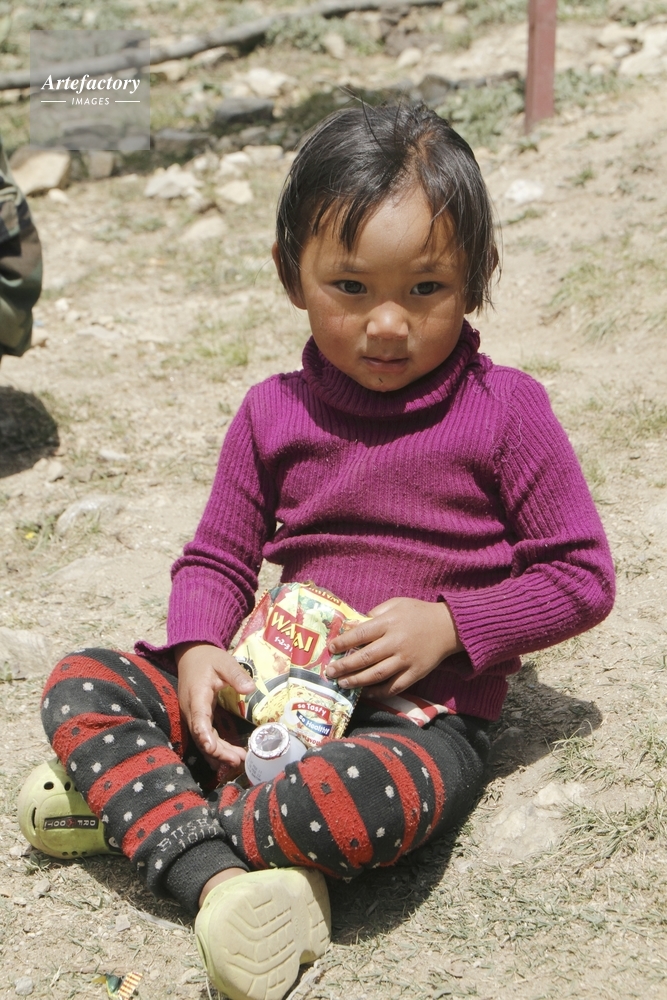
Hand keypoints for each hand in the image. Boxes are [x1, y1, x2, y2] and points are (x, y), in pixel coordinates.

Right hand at [175, 642, 254, 766]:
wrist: (191, 655)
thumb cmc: (208, 659)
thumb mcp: (224, 662)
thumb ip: (236, 675)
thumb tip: (251, 689)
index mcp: (197, 695)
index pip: (198, 718)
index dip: (204, 733)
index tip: (211, 747)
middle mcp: (191, 709)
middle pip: (201, 735)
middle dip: (217, 750)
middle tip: (237, 760)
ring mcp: (192, 714)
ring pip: (202, 739)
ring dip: (218, 752)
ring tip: (237, 761)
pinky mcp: (197, 717)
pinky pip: (204, 735)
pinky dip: (215, 748)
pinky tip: (227, 758)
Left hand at [325, 598, 461, 697]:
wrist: (448, 627)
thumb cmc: (417, 613)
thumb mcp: (396, 605)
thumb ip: (374, 614)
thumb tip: (351, 626)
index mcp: (389, 623)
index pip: (360, 634)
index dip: (343, 642)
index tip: (331, 648)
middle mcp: (396, 643)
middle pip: (365, 657)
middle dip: (344, 666)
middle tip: (329, 672)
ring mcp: (406, 660)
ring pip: (377, 675)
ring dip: (357, 681)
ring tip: (342, 684)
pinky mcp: (415, 674)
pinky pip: (394, 687)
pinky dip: (378, 692)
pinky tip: (365, 692)